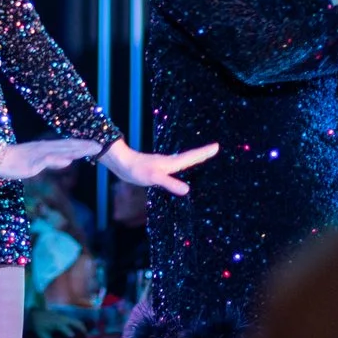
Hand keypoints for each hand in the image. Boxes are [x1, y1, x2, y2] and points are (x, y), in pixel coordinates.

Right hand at [0, 137, 100, 179]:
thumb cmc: (13, 160)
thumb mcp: (37, 162)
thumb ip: (53, 161)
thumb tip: (68, 161)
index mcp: (46, 147)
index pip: (68, 145)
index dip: (82, 144)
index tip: (96, 144)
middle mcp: (45, 148)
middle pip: (69, 145)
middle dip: (85, 145)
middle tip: (101, 144)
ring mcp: (39, 154)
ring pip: (62, 150)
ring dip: (78, 149)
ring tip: (92, 149)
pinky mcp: (32, 161)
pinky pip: (47, 160)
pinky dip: (58, 159)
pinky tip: (69, 160)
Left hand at [28, 307, 89, 337]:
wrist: (35, 313)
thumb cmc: (38, 323)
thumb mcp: (41, 333)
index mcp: (56, 322)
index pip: (64, 327)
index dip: (68, 332)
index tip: (73, 337)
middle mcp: (63, 319)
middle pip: (76, 322)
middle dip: (82, 329)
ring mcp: (65, 317)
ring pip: (77, 321)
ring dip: (82, 327)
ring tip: (86, 336)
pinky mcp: (65, 317)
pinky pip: (75, 321)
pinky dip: (79, 326)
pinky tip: (80, 332)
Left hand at [101, 139, 218, 195]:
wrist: (121, 163)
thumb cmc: (137, 170)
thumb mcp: (154, 178)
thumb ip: (170, 183)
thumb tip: (187, 190)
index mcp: (171, 163)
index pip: (191, 157)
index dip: (204, 153)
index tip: (216, 146)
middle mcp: (169, 162)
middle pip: (189, 157)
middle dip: (202, 153)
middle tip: (214, 149)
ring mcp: (163, 164)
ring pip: (182, 160)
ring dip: (193, 158)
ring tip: (203, 157)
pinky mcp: (157, 168)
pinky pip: (174, 166)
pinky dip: (182, 165)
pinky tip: (179, 169)